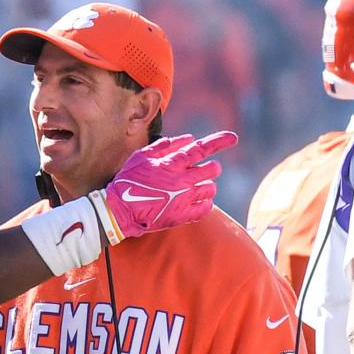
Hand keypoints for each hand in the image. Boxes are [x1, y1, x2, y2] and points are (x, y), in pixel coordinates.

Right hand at [93, 131, 237, 243]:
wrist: (120, 210)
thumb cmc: (128, 180)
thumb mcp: (142, 156)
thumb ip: (166, 145)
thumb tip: (187, 138)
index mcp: (172, 163)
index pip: (202, 148)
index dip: (220, 141)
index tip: (233, 137)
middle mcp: (182, 180)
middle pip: (212, 169)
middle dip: (210, 167)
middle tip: (202, 170)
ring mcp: (184, 199)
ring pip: (210, 188)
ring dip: (206, 184)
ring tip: (193, 187)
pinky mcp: (183, 215)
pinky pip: (206, 207)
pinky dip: (204, 202)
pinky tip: (194, 200)